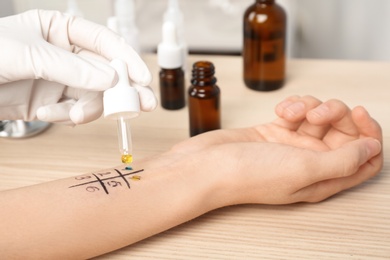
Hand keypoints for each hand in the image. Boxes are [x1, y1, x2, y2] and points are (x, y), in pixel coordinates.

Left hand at [0, 9, 156, 124]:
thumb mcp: (29, 56)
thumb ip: (72, 68)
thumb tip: (111, 80)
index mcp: (61, 30)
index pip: (104, 42)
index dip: (125, 59)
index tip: (140, 78)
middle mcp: (66, 55)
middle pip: (107, 71)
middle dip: (123, 90)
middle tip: (142, 105)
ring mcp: (62, 80)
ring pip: (94, 96)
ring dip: (89, 109)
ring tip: (73, 117)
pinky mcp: (53, 103)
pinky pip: (76, 111)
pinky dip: (67, 117)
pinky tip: (48, 114)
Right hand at [164, 96, 382, 204]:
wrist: (208, 166)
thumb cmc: (250, 175)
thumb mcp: (304, 170)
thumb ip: (344, 160)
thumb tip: (373, 148)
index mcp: (323, 179)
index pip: (365, 159)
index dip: (369, 136)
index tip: (358, 116)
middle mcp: (310, 163)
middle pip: (343, 133)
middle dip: (335, 114)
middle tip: (317, 113)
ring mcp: (291, 146)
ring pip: (319, 117)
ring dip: (310, 107)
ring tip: (291, 112)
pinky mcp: (275, 131)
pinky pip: (297, 112)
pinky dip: (293, 106)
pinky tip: (280, 110)